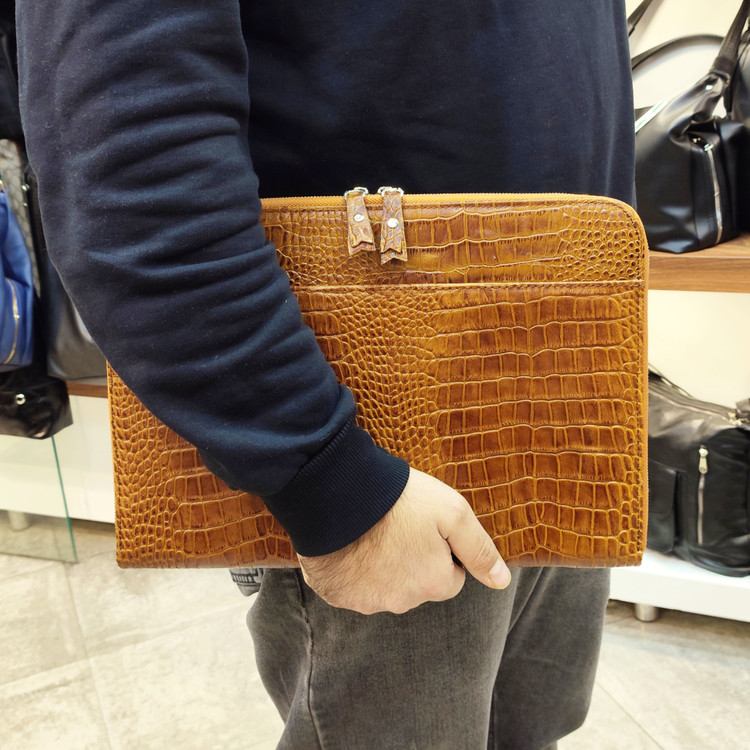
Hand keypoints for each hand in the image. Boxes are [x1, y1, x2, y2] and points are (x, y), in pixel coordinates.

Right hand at [297, 468, 510, 614]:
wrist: (338, 492)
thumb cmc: (399, 500)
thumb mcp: (452, 513)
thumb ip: (480, 549)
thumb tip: (502, 580)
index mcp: (434, 584)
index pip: (450, 576)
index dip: (440, 549)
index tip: (425, 527)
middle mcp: (402, 601)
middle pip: (417, 584)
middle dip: (412, 561)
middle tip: (399, 525)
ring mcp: (366, 601)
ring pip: (384, 586)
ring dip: (382, 566)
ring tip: (373, 530)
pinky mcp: (337, 594)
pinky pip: (352, 586)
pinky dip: (353, 569)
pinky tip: (351, 542)